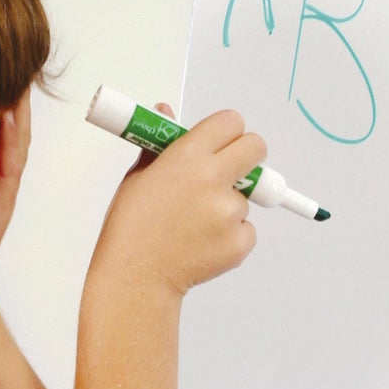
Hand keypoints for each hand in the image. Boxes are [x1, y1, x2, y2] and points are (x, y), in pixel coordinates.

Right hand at [94, 105, 264, 300]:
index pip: (231, 122)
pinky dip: (231, 234)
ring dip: (228, 203)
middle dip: (247, 155)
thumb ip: (160, 143)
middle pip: (256, 148)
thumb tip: (166, 111)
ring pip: (246, 196)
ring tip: (193, 222)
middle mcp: (213, 179)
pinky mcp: (240, 242)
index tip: (221, 142)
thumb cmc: (131, 226)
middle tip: (231, 169)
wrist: (135, 277)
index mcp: (187, 156)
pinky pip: (247, 229)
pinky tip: (202, 241)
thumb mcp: (138, 176)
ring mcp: (230, 212)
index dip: (226, 132)